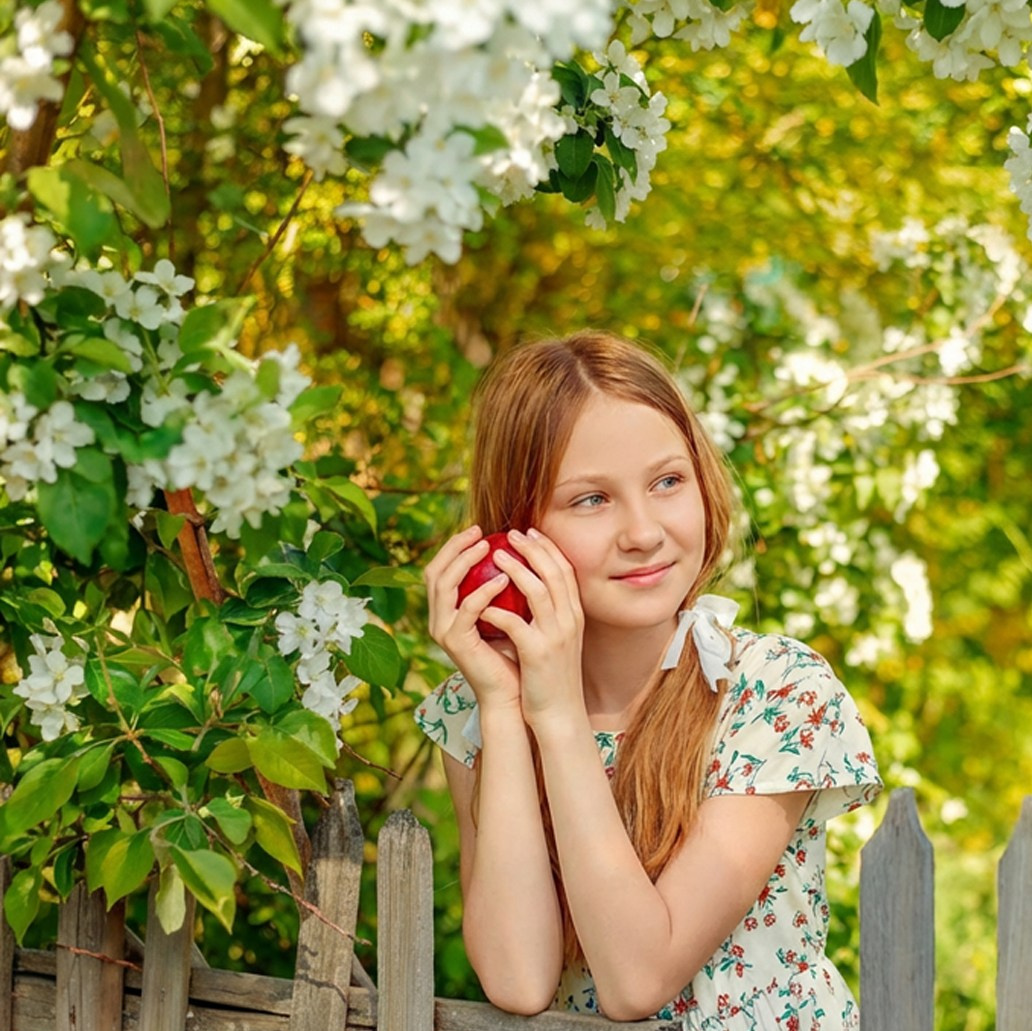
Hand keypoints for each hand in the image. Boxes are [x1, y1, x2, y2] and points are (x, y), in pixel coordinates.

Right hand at [423, 525, 521, 710]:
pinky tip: (504, 579)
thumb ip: (501, 587)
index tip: (480, 529)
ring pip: (444, 586)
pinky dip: (484, 591)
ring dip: (466, 562)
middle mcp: (438, 618)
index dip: (455, 546)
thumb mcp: (507, 612)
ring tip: (491, 548)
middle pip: (435, 571)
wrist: (515, 693)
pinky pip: (467, 609)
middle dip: (455, 547)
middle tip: (480, 532)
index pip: (441, 568)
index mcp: (447, 610)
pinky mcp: (455, 643)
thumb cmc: (515, 652)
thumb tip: (516, 549)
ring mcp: (443, 631)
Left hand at [483, 528, 585, 729]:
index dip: (547, 547)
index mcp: (574, 614)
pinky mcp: (537, 654)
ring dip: (514, 569)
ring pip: (537, 591)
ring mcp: (555, 636)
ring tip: (494, 555)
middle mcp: (569, 620)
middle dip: (532, 548)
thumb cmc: (550, 675)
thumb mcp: (557, 638)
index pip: (565, 570)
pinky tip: (482, 601)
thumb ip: (548, 612)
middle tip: (511, 534)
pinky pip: (515, 624)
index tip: (529, 532)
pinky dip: (498, 610)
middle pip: (553, 572)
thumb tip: (529, 585)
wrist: (560, 713)